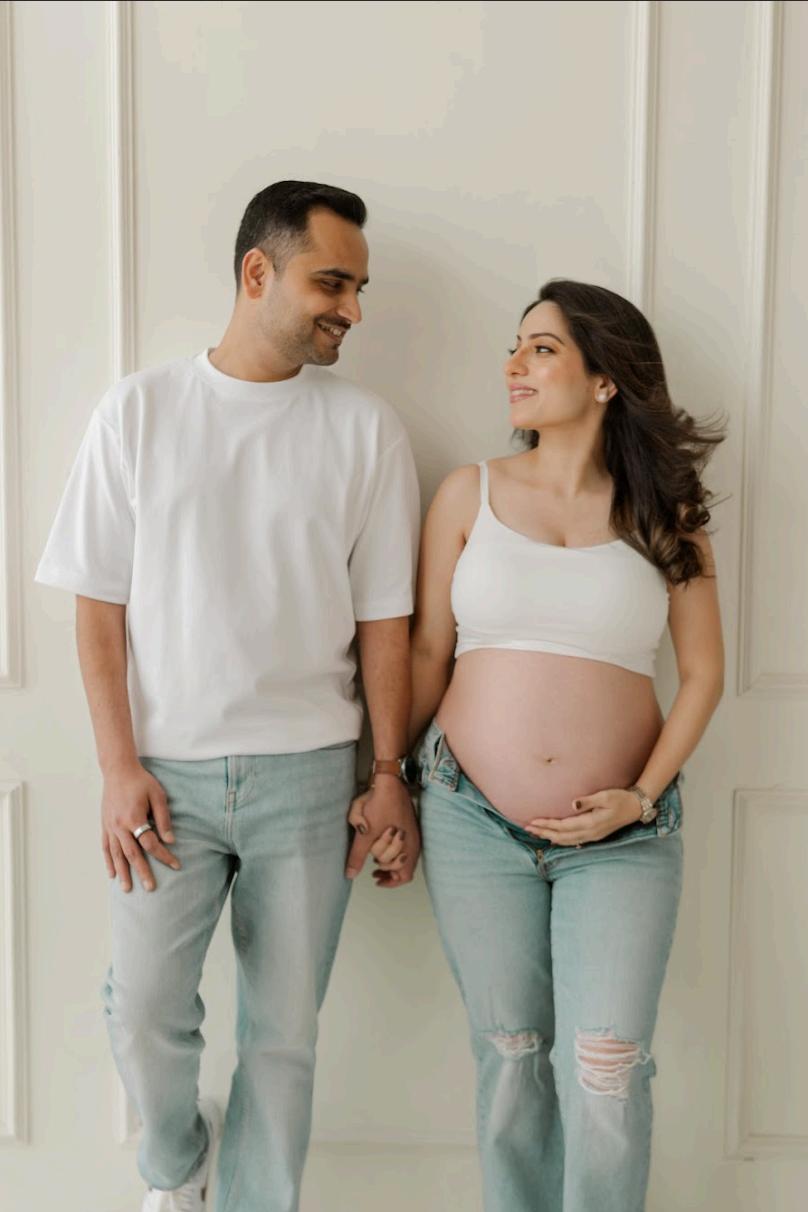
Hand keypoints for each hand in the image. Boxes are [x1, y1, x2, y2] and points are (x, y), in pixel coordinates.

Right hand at [101, 761, 180, 890]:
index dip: (164, 855)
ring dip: (122, 872)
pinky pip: (105, 847)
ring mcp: (110, 827)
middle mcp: (120, 826)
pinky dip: (108, 861)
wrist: (118, 770)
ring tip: (127, 889)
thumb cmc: (141, 781)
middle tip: (150, 888)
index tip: (176, 865)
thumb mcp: (157, 796)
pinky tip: (112, 874)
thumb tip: (170, 840)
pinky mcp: (104, 825)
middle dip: (142, 872)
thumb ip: (163, 819)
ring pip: (116, 855)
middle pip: (132, 854)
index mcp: (134, 818)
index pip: (151, 843)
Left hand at [346, 778, 420, 887]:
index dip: (389, 882)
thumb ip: (357, 854)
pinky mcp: (412, 828)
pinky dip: (396, 851)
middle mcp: (413, 842)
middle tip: (373, 868)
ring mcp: (414, 835)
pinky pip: (408, 848)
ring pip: (407, 860)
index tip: (375, 879)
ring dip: (391, 861)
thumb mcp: (364, 831)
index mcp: (405, 845)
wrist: (390, 783)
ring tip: (376, 859)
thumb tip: (350, 874)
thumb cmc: (378, 803)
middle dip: (387, 869)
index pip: (402, 876)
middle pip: (402, 868)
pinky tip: (383, 845)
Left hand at [524, 788, 641, 846]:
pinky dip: (562, 841)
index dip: (547, 825)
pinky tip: (554, 839)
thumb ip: (588, 801)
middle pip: (562, 836)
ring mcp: (593, 836)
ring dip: (550, 837)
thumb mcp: (605, 796)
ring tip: (536, 833)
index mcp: (591, 823)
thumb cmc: (621, 798)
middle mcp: (590, 832)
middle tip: (527, 829)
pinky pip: (574, 841)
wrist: (636, 807)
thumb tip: (573, 804)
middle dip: (544, 832)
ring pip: (567, 840)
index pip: (563, 826)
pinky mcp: (595, 835)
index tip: (533, 822)